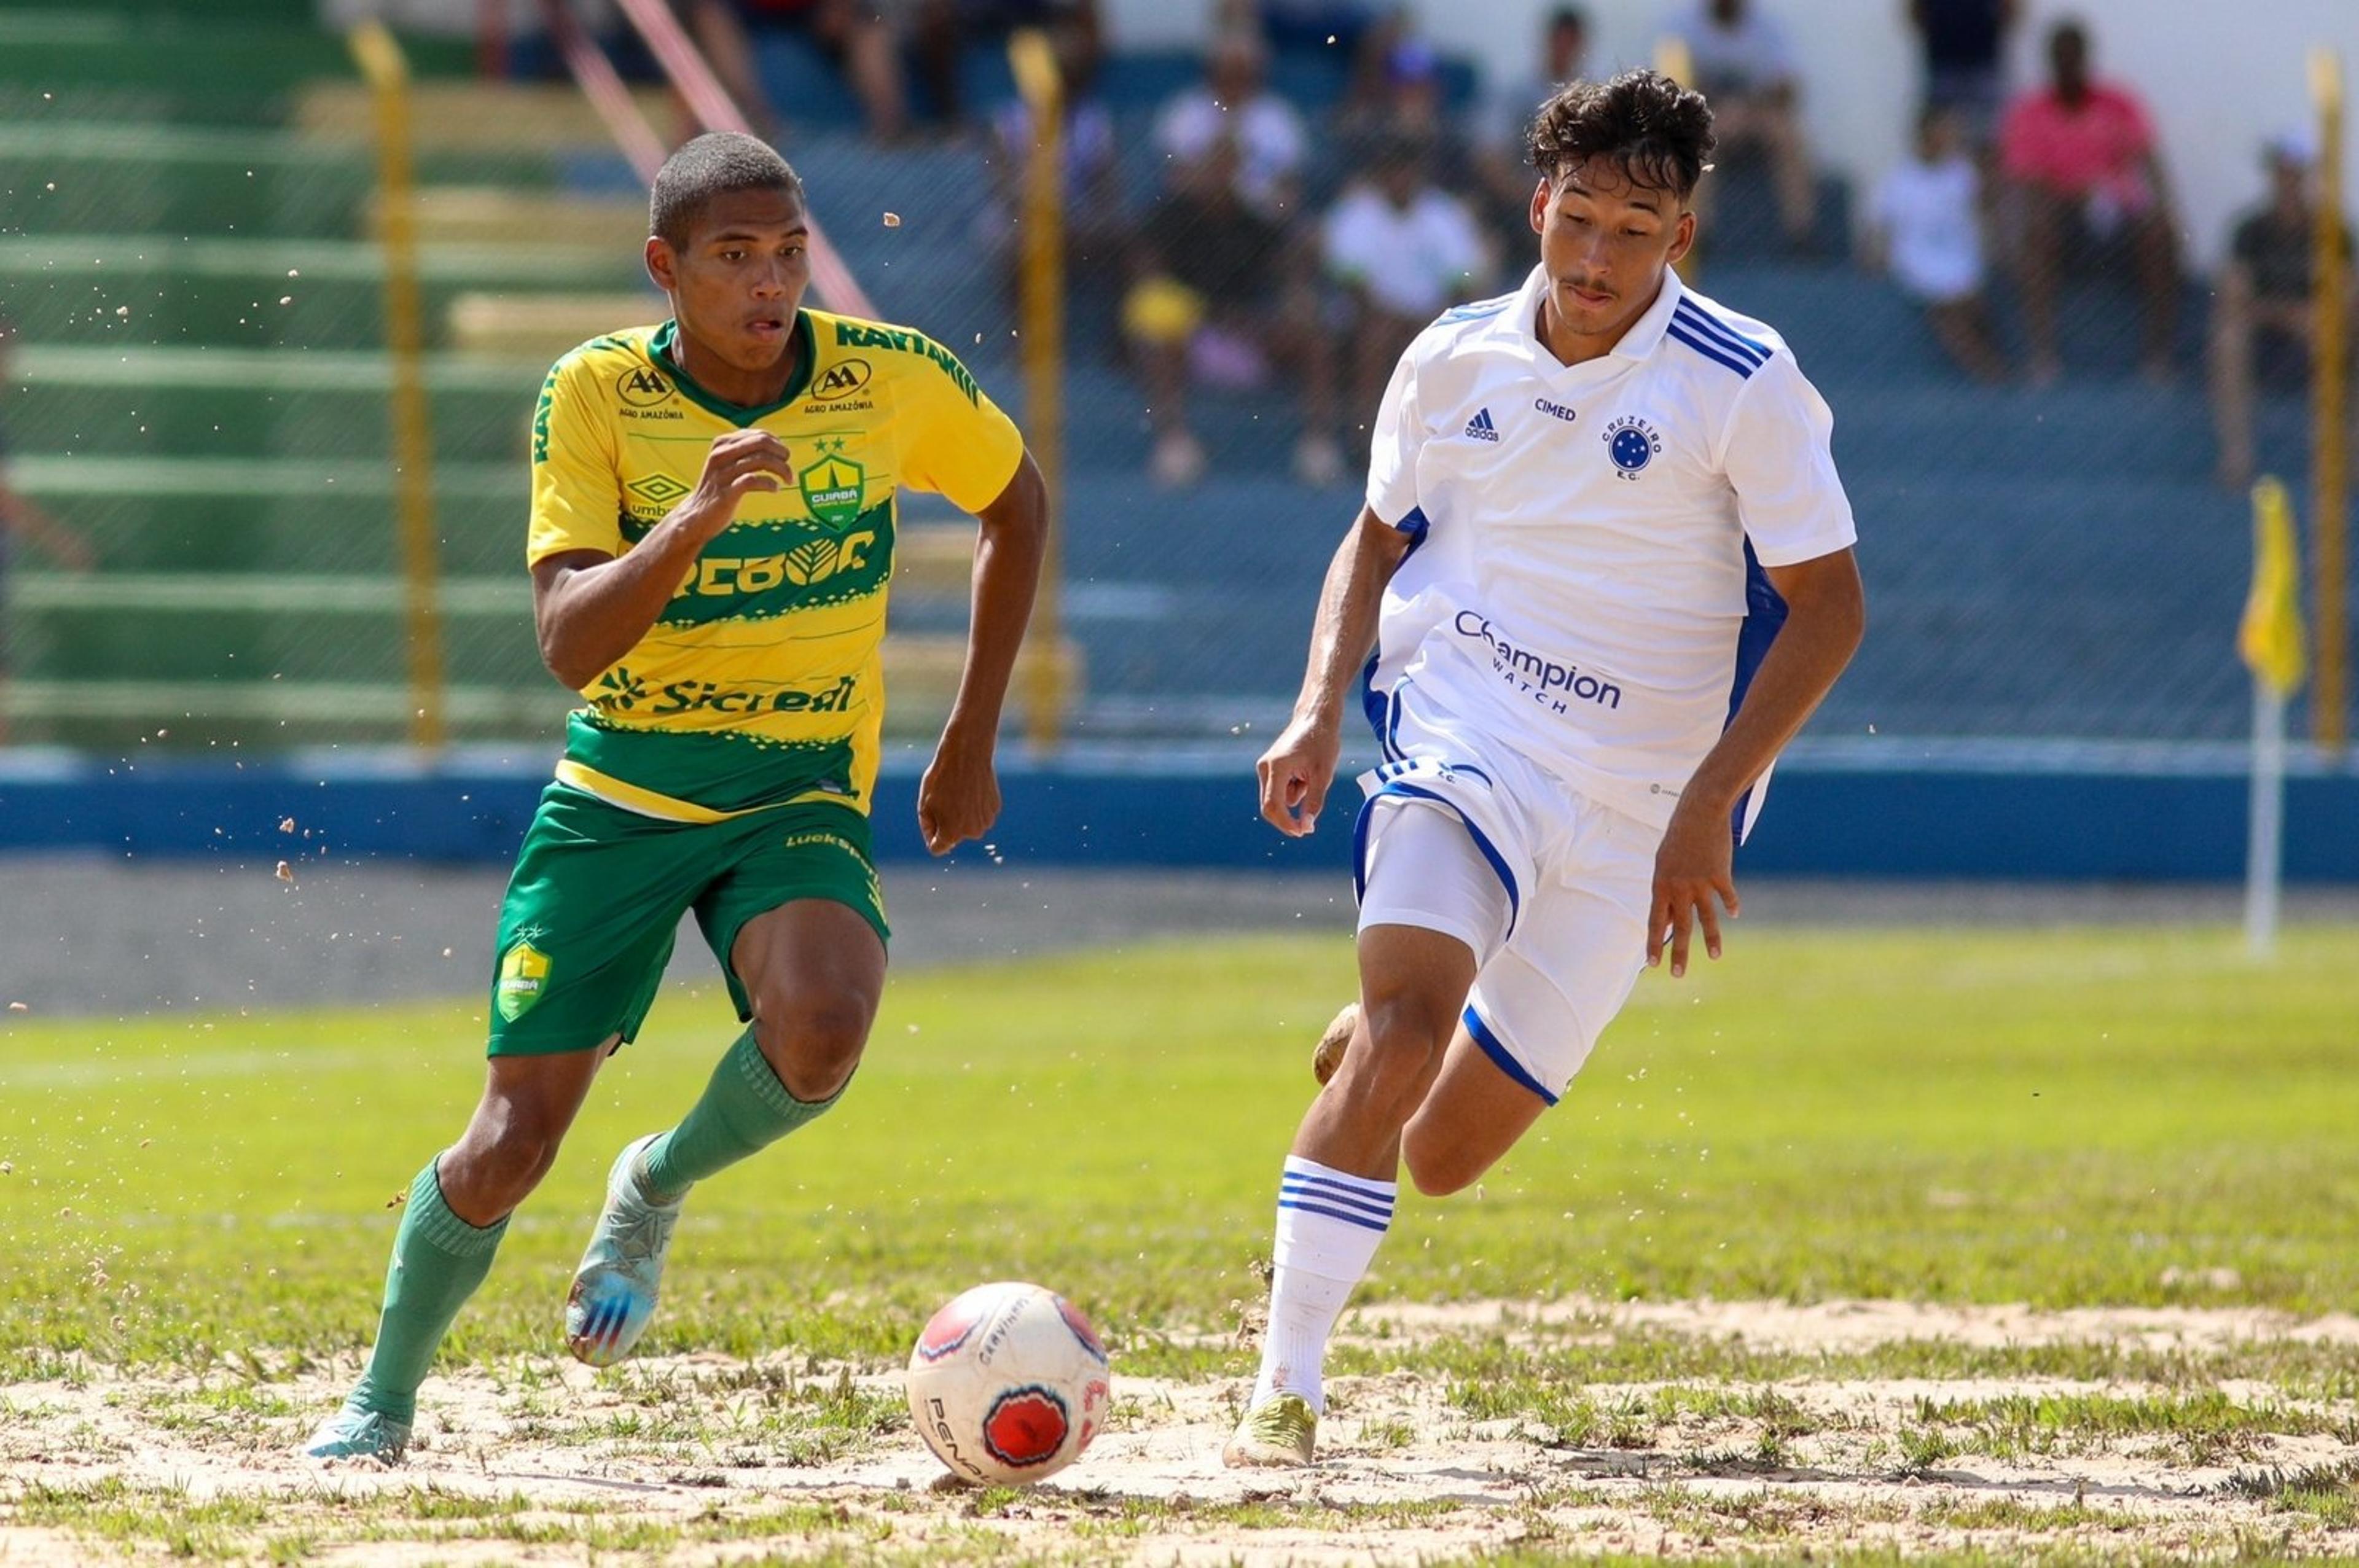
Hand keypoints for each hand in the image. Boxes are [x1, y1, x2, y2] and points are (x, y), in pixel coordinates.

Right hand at [676, 431, 793, 541]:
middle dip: (781, 453)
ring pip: (761, 460)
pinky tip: (775, 489)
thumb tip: (776, 446)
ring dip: (781, 469)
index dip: (777, 444)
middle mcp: (721, 454)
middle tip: (789, 467)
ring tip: (788, 480)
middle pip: (761, 443)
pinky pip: (754, 480)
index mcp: (722, 444)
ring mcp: (723, 473)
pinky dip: (769, 483)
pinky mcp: (726, 492)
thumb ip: (746, 453)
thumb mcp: (728, 464)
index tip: (784, 456)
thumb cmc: (718, 489)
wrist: (696, 516)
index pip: (758, 435)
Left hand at [916, 728, 1000, 854]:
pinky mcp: (995, 809)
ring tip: (959, 793)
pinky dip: (975, 806)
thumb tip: (935, 840)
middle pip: (954, 836)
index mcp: (951, 833)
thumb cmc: (941, 778)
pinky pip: (980, 814)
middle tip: (946, 799)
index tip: (932, 817)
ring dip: (963, 815)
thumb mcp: (924, 803)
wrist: (967, 755)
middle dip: (948, 823)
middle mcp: (972, 833)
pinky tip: (971, 789)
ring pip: (969, 825)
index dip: (931, 834)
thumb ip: (928, 827)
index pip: (937, 848)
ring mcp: (986, 821)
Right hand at [1256, 712, 1340, 836]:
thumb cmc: (1322, 742)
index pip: (1273, 805)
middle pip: (1270, 806)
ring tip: (1312, 776)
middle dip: (1288, 817)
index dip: (1285, 823)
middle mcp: (1265, 767)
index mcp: (1276, 767)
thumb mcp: (1323, 775)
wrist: (1315, 718)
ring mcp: (1265, 767)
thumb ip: (1314, 802)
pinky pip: (1280, 789)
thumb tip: (1307, 827)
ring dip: (1296, 797)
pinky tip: (1304, 772)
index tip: (1301, 833)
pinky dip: (1293, 788)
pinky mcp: (1270, 767)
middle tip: (1308, 826)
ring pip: (1278, 798)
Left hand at [1646, 794, 1738, 978]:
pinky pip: (1726, 896)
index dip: (1654, 944)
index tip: (1652, 964)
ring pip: (1707, 918)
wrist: (1699, 812)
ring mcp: (1701, 882)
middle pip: (1680, 927)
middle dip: (1679, 953)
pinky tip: (1734, 914)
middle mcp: (1679, 887)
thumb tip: (1668, 921)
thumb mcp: (1664, 864)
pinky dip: (1731, 906)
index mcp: (1661, 885)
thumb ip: (1666, 892)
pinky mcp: (1720, 874)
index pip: (1655, 921)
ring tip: (1714, 957)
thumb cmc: (1677, 838)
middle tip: (1677, 975)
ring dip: (1711, 940)